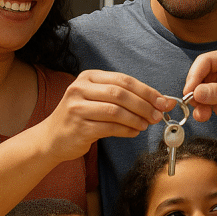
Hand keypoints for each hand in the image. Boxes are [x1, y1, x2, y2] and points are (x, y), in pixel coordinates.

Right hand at [36, 70, 170, 160]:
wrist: (52, 138)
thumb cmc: (82, 117)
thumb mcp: (99, 99)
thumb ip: (127, 97)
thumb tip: (163, 101)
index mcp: (89, 77)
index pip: (123, 80)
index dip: (147, 91)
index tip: (163, 101)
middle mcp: (80, 89)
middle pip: (120, 94)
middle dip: (144, 105)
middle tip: (158, 115)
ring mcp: (77, 108)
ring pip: (115, 111)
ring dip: (136, 119)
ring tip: (147, 124)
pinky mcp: (79, 127)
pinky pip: (109, 128)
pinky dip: (127, 130)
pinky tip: (134, 132)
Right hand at [183, 48, 216, 145]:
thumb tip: (197, 92)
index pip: (206, 61)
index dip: (195, 74)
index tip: (190, 89)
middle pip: (198, 75)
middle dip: (193, 89)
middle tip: (192, 102)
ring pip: (197, 91)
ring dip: (195, 102)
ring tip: (202, 114)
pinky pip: (202, 104)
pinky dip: (199, 110)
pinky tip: (203, 116)